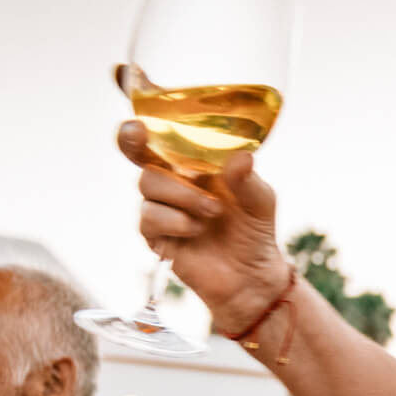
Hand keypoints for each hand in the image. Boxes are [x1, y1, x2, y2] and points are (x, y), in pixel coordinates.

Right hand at [116, 122, 291, 333]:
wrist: (251, 276)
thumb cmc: (254, 231)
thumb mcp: (259, 201)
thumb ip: (247, 180)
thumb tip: (241, 158)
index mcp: (194, 163)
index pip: (162, 136)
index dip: (142, 125)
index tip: (137, 119)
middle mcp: (172, 180)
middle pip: (139, 152)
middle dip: (135, 142)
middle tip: (139, 135)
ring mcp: (161, 206)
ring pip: (148, 183)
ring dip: (181, 194)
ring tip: (212, 211)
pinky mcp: (155, 235)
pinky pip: (150, 217)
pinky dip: (175, 220)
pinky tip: (196, 229)